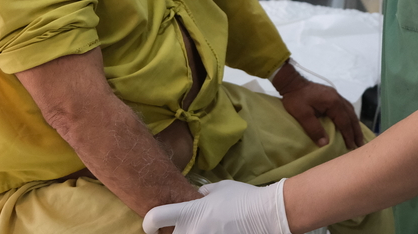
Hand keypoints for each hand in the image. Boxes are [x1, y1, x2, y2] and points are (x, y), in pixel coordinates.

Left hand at [142, 180, 289, 233]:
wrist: (267, 215)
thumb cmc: (243, 198)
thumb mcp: (218, 188)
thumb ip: (201, 194)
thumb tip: (195, 198)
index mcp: (189, 212)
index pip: (153, 219)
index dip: (149, 223)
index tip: (154, 225)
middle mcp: (191, 231)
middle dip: (176, 232)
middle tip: (188, 226)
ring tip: (206, 229)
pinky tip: (218, 232)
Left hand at [272, 62, 363, 149]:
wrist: (292, 82)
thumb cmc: (296, 98)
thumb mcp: (302, 115)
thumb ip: (314, 129)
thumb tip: (325, 144)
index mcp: (333, 103)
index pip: (344, 122)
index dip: (348, 135)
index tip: (352, 147)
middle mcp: (338, 98)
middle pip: (351, 116)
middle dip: (356, 131)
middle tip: (360, 144)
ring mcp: (336, 95)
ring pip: (350, 111)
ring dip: (354, 124)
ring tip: (358, 136)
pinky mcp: (333, 95)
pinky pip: (346, 107)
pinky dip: (350, 117)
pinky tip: (350, 122)